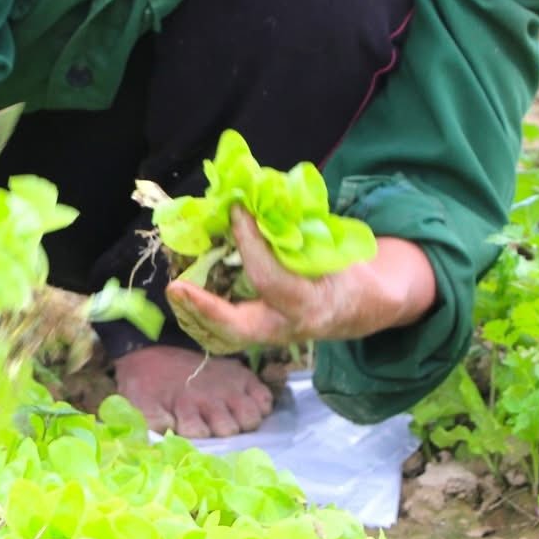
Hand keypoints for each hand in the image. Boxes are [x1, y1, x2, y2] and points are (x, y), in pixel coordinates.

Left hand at [166, 206, 436, 347]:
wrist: (362, 308)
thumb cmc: (347, 272)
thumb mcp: (334, 250)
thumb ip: (296, 231)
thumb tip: (254, 199)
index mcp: (311, 303)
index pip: (270, 279)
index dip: (250, 244)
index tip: (236, 212)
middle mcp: (287, 327)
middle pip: (238, 330)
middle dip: (204, 310)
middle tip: (176, 287)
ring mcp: (271, 338)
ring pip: (224, 339)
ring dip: (194, 315)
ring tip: (175, 291)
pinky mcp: (259, 337)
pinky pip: (223, 336)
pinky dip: (200, 319)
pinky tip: (185, 300)